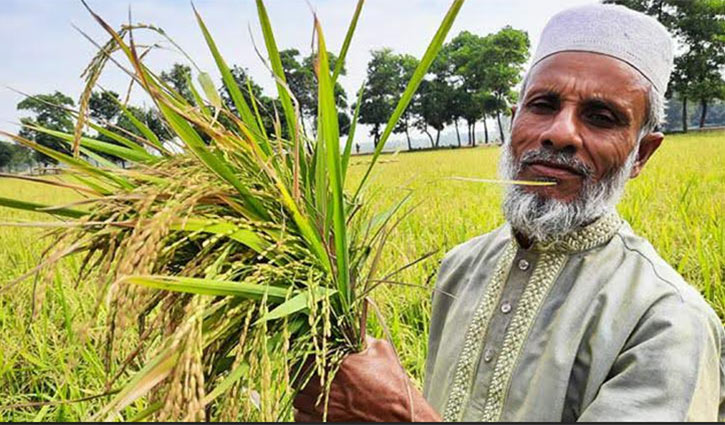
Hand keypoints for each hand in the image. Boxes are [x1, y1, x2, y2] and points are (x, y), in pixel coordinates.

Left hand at [293, 337, 440, 421]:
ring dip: (302, 391)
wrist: (401, 416)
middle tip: (312, 370)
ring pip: (297, 397)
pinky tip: (314, 406)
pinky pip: (300, 416)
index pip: (308, 351)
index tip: (311, 351)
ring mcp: (324, 406)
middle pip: (299, 374)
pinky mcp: (325, 422)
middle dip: (304, 371)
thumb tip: (353, 330)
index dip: (307, 351)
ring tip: (313, 389)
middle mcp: (327, 384)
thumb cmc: (393, 385)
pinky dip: (303, 411)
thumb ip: (363, 338)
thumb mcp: (382, 351)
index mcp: (339, 363)